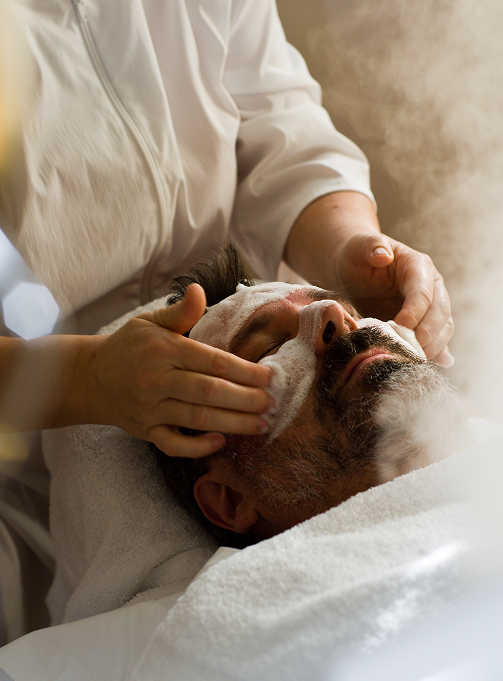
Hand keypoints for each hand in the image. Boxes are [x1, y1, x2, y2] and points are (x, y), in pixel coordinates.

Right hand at [80, 284, 271, 456]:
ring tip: (261, 424)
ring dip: (233, 423)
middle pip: (208, 391)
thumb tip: (199, 290)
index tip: (270, 376)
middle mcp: (157, 379)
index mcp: (164, 349)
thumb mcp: (150, 322)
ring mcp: (150, 408)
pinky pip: (173, 444)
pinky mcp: (145, 430)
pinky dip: (196, 447)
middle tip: (272, 403)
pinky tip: (220, 441)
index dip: (244, 370)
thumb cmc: (128, 346)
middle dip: (245, 399)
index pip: (211, 361)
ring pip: (196, 418)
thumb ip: (180, 311)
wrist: (90, 378)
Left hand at [335, 234, 453, 365]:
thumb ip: (371, 246)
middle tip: (411, 350)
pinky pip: (436, 339)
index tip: (401, 327)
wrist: (352, 269)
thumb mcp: (359, 246)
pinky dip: (438, 352)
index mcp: (418, 266)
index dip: (416, 311)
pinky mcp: (422, 323)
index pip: (424, 292)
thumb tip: (383, 255)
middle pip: (440, 312)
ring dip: (433, 345)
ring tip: (415, 360)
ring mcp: (429, 306)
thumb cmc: (355, 256)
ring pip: (443, 327)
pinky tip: (438, 364)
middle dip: (428, 333)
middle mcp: (431, 287)